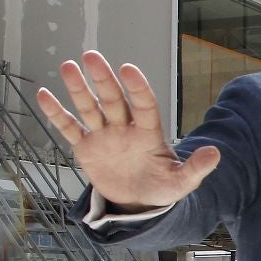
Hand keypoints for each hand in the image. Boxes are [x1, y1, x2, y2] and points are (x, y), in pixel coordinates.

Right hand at [36, 51, 219, 210]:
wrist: (139, 204)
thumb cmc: (162, 188)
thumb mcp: (181, 182)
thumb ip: (196, 168)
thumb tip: (216, 153)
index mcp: (149, 133)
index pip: (144, 106)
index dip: (137, 88)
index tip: (129, 70)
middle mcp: (125, 128)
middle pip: (113, 100)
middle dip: (103, 79)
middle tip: (92, 56)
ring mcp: (104, 136)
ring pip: (90, 108)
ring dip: (79, 89)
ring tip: (68, 66)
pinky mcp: (86, 148)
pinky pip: (70, 128)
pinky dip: (57, 114)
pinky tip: (45, 95)